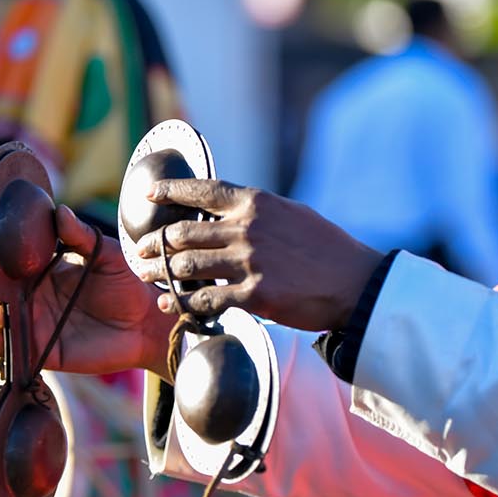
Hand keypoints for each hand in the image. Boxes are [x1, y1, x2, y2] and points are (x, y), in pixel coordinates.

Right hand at [0, 205, 173, 376]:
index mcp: (43, 268)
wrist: (146, 322)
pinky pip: (13, 349)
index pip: (7, 258)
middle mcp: (34, 294)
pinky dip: (0, 344)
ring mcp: (36, 322)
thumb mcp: (105, 253)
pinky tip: (1, 337)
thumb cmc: (127, 282)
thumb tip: (58, 211)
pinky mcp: (43, 350)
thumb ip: (80, 235)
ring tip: (0, 313)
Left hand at [133, 179, 383, 332]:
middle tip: (140, 251)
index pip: (203, 191)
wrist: (356, 283)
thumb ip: (259, 211)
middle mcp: (248, 228)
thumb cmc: (327, 248)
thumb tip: (232, 208)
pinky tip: (170, 304)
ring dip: (161, 272)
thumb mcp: (293, 214)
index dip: (171, 191)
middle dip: (155, 243)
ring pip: (188, 265)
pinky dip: (183, 302)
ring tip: (146, 276)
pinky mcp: (254, 295)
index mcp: (257, 203)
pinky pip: (206, 299)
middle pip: (184, 232)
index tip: (147, 196)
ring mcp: (249, 262)